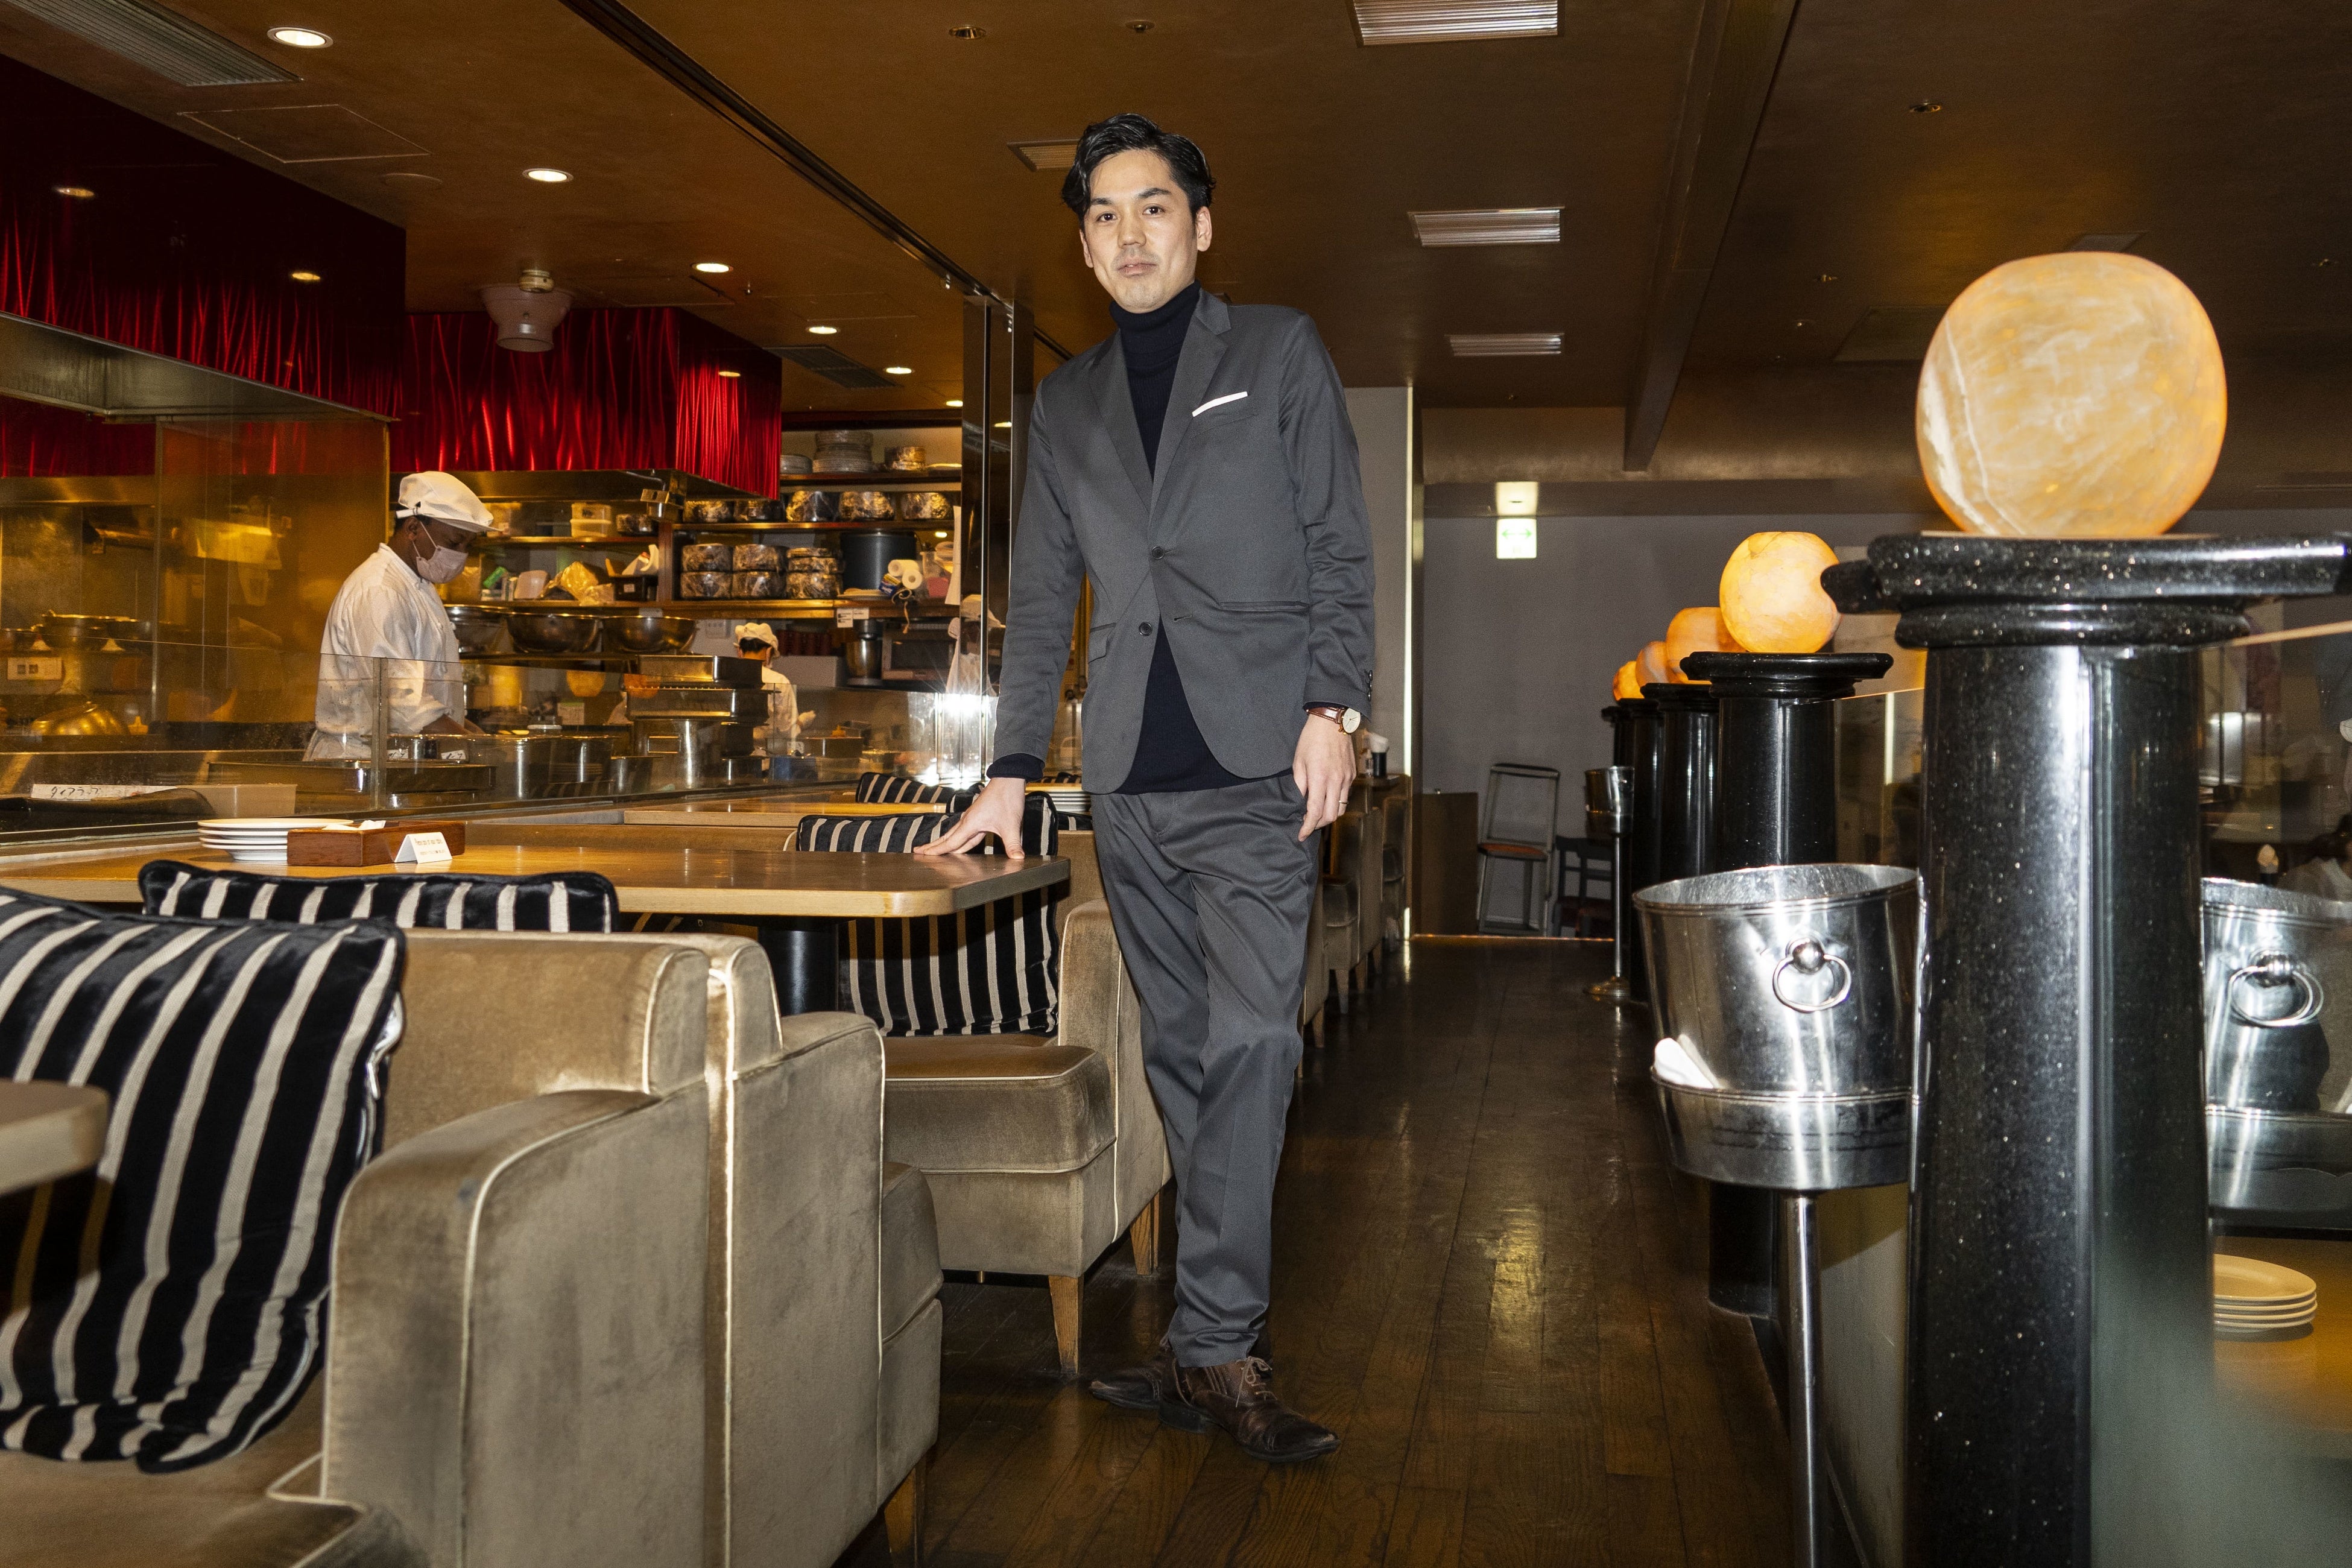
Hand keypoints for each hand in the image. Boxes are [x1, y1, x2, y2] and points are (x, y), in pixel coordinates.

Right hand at [916, 776, 1027, 859]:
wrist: (1009, 779)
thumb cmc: (1007, 798)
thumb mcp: (1011, 825)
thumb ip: (1013, 844)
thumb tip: (1017, 858)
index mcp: (970, 824)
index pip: (950, 842)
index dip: (937, 850)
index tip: (923, 855)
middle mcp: (968, 820)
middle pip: (947, 837)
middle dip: (933, 846)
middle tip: (918, 851)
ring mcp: (972, 817)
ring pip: (954, 833)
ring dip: (943, 842)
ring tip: (934, 848)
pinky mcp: (978, 816)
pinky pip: (963, 830)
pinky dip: (956, 838)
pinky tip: (959, 842)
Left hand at [1293, 714, 1353, 839]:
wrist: (1332, 721)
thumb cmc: (1312, 739)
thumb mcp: (1298, 761)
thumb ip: (1299, 784)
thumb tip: (1299, 802)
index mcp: (1320, 778)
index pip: (1315, 812)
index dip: (1307, 827)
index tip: (1301, 834)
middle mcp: (1336, 781)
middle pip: (1331, 816)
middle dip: (1318, 825)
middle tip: (1307, 824)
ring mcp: (1347, 779)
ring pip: (1341, 808)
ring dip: (1328, 815)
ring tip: (1317, 812)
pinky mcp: (1352, 775)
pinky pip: (1345, 796)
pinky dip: (1336, 802)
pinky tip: (1327, 797)